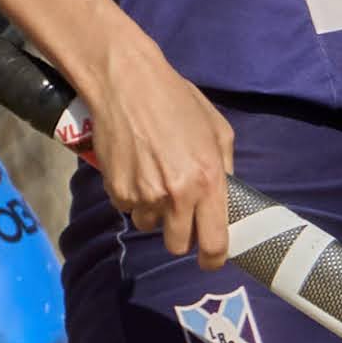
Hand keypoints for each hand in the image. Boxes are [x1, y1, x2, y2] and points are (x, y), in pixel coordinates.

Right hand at [69, 20, 236, 263]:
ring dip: (154, 212)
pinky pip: (128, 208)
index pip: (214, 241)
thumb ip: (224, 168)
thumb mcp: (216, 129)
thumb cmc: (176, 100)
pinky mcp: (116, 190)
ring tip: (154, 177)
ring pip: (150, 226)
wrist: (126, 83)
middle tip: (180, 213)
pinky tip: (135, 168)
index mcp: (207, 180)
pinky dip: (132, 196)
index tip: (210, 259)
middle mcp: (176, 194)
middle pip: (178, 245)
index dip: (213, 258)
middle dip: (180, 235)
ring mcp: (143, 194)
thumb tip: (224, 196)